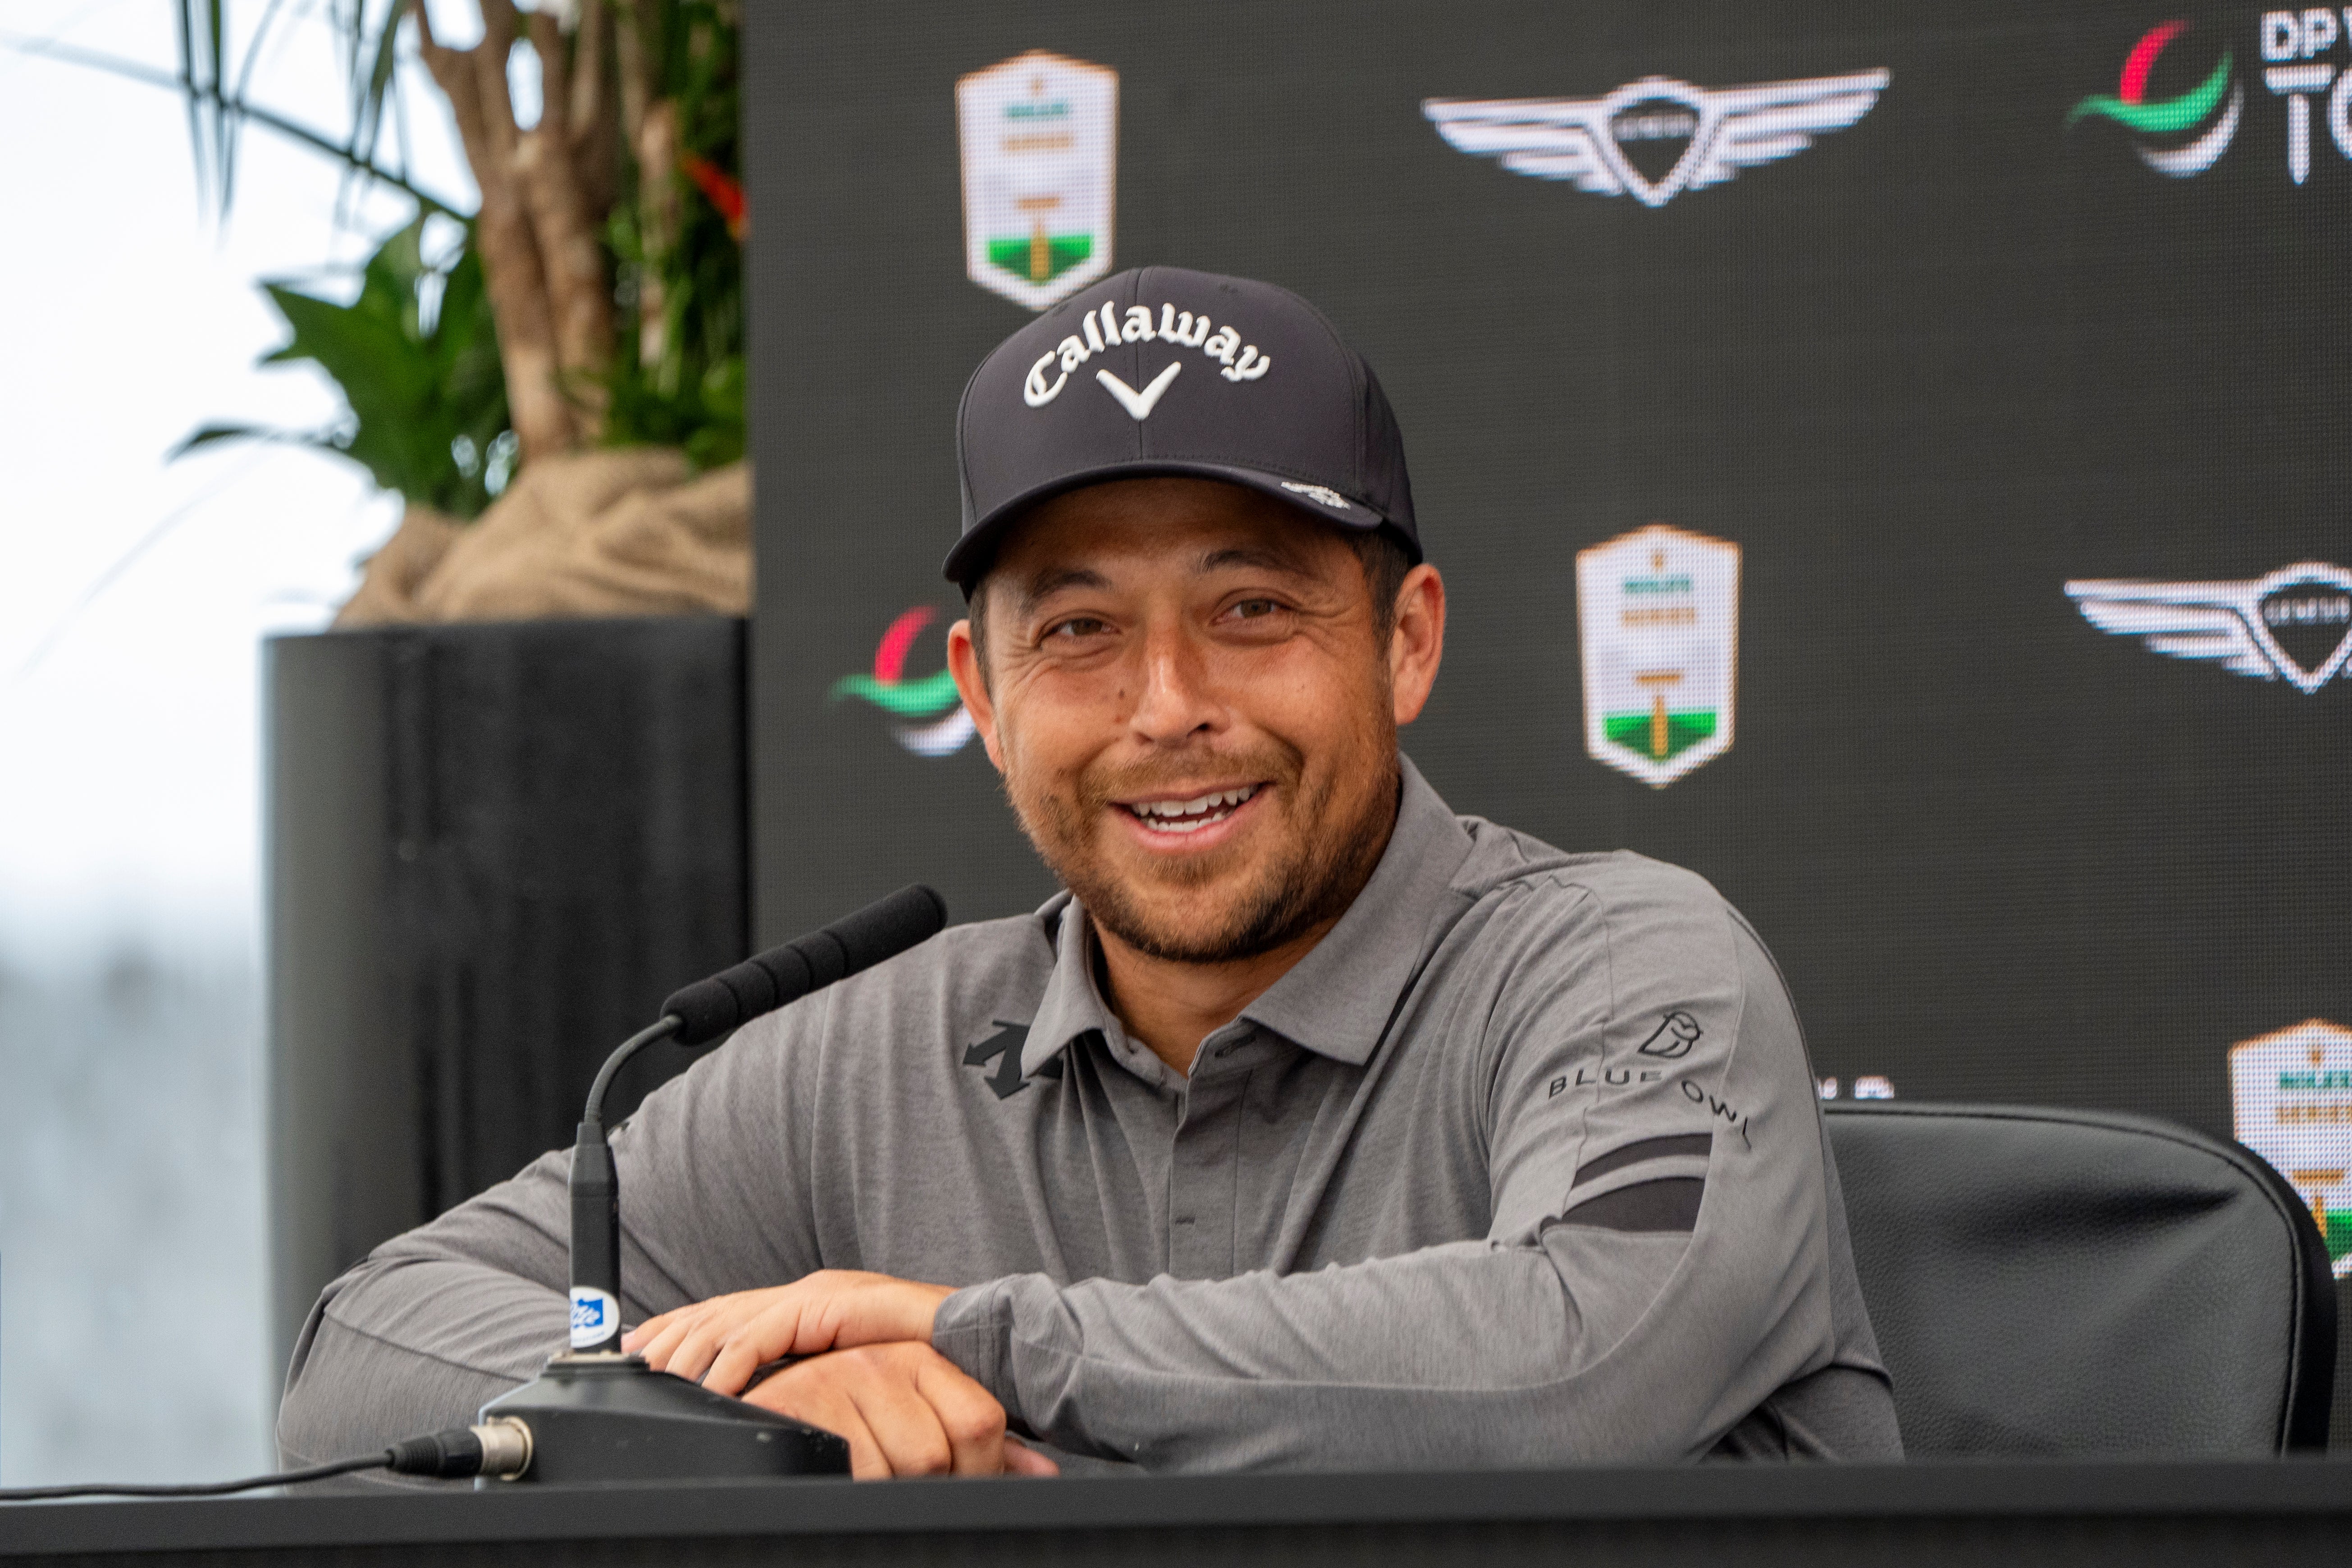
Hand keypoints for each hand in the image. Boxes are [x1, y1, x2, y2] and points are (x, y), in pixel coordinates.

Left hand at [625, 1269, 955, 1393]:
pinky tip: (711, 1386)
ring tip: (659, 1383)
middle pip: (716, 1312)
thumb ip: (810, 1380)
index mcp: (805, 1308)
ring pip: (732, 1320)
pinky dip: (734, 1361)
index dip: (676, 1330)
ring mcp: (818, 1295)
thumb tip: (768, 1406)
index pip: (725, 1315)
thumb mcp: (850, 1374)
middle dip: (666, 1339)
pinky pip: (767, 1334)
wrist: (982, 1342)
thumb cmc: (926, 1367)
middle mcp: (805, 1294)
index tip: (634, 1352)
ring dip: (689, 1354)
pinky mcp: (831, 1305)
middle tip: (627, 1367)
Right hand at [739, 1341, 1058, 1479]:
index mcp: (919, 1359)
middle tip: (894, 1486)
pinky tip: (838, 1476)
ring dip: (884, 1490)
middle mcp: (884, 1358)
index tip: (954, 1483)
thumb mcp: (917, 1428)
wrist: (762, 1415)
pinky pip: (856, 1470)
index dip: (977, 1471)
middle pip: (941, 1452)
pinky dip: (851, 1487)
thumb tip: (1043, 1474)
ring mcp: (841, 1374)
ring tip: (860, 1477)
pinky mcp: (800, 1399)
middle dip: (926, 1489)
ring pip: (903, 1467)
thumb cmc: (845, 1429)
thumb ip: (982, 1448)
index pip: (980, 1421)